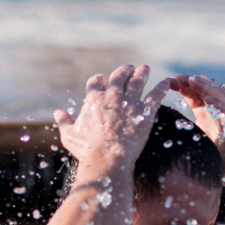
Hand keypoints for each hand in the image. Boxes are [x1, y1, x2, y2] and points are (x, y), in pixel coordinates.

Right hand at [53, 65, 169, 166]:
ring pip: (138, 80)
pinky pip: (156, 94)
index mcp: (93, 98)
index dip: (101, 79)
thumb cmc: (88, 148)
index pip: (97, 81)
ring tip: (144, 69)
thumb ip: (64, 122)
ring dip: (141, 73)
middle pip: (119, 76)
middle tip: (129, 69)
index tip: (104, 79)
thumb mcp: (70, 136)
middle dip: (124, 71)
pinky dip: (161, 87)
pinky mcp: (146, 110)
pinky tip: (166, 83)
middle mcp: (112, 95)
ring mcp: (130, 101)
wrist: (109, 155)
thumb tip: (57, 113)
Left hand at [168, 74, 224, 177]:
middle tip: (178, 77)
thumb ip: (185, 123)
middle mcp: (218, 110)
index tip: (167, 81)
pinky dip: (219, 104)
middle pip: (206, 88)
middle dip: (192, 81)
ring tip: (193, 80)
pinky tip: (209, 99)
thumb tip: (167, 118)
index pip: (194, 91)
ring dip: (206, 86)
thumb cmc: (214, 152)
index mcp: (207, 110)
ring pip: (219, 94)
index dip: (182, 85)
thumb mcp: (196, 134)